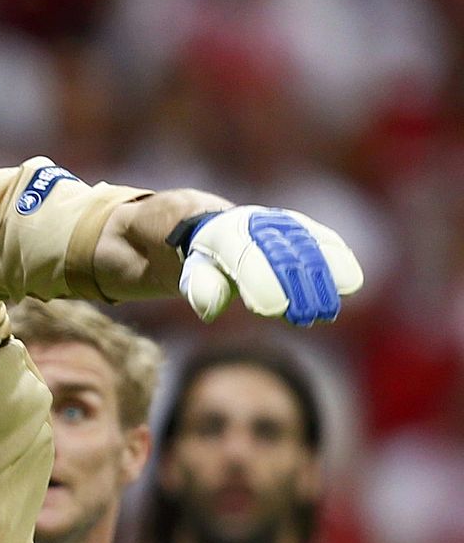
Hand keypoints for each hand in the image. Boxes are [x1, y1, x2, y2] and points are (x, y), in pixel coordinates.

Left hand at [179, 206, 362, 324]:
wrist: (225, 227)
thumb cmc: (210, 261)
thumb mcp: (195, 273)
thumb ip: (201, 289)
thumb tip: (211, 309)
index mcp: (228, 235)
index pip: (248, 258)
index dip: (263, 283)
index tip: (272, 310)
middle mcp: (261, 224)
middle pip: (285, 256)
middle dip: (297, 287)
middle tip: (305, 318)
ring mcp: (288, 224)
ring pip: (313, 247)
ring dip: (324, 280)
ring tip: (326, 311)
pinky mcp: (310, 229)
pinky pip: (330, 243)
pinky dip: (341, 263)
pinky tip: (348, 287)